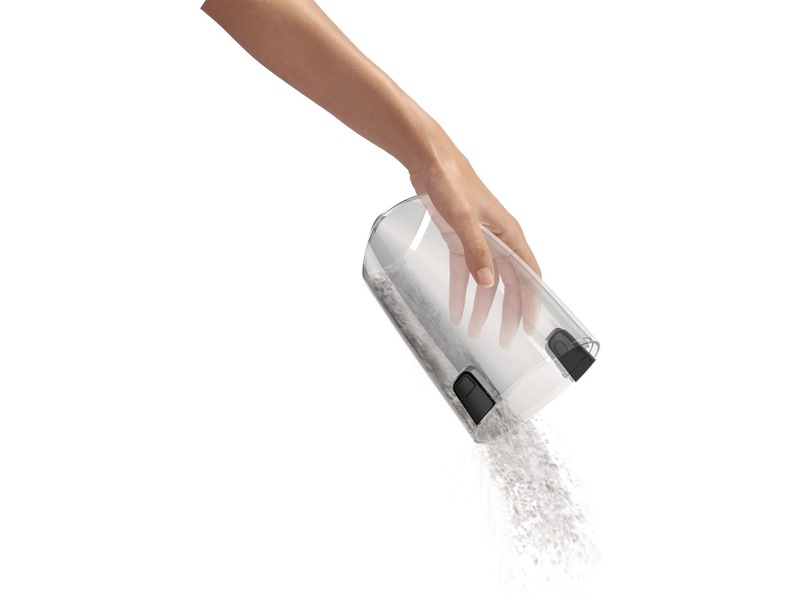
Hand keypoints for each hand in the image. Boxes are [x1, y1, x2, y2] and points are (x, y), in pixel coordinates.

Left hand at [410, 152, 541, 347]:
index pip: (528, 275)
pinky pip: (464, 273)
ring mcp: (479, 240)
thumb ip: (476, 250)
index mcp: (509, 234)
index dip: (531, 302)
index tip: (531, 326)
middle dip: (508, 313)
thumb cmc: (452, 180)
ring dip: (482, 307)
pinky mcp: (460, 239)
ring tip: (476, 331)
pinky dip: (460, 292)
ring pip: (487, 282)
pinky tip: (455, 310)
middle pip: (509, 284)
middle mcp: (498, 240)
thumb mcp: (463, 218)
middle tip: (506, 340)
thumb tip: (487, 283)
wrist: (430, 160)